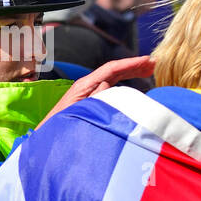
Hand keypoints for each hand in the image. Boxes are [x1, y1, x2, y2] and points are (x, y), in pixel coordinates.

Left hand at [38, 56, 154, 127]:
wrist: (47, 140)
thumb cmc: (61, 129)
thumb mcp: (79, 114)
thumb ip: (93, 99)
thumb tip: (107, 83)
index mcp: (84, 86)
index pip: (110, 69)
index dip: (130, 63)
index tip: (148, 60)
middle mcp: (86, 86)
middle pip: (113, 70)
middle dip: (133, 65)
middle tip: (153, 63)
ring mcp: (87, 93)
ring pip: (112, 77)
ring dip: (130, 73)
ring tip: (148, 70)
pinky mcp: (88, 101)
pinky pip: (109, 87)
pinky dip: (124, 82)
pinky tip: (133, 85)